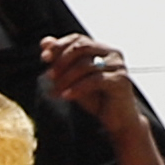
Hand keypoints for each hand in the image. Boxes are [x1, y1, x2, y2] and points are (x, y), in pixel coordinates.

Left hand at [39, 32, 164, 164]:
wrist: (120, 126)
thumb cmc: (99, 103)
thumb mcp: (75, 83)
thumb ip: (62, 64)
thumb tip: (44, 44)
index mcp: (102, 51)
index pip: (76, 38)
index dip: (59, 45)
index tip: (43, 56)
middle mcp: (112, 55)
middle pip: (81, 46)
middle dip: (61, 59)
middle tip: (48, 73)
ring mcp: (118, 69)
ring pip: (86, 63)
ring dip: (66, 76)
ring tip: (56, 89)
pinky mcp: (121, 84)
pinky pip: (96, 79)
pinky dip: (77, 87)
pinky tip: (65, 96)